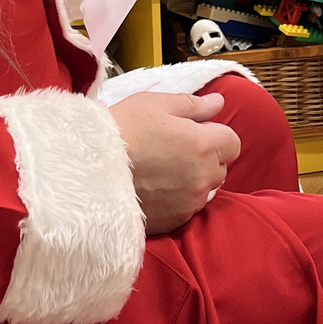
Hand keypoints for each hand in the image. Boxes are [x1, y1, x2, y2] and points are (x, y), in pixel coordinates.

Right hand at [109, 91, 239, 234]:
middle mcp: (203, 176)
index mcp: (204, 144)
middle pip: (220, 167)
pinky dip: (177, 199)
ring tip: (162, 170)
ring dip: (193, 179)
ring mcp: (189, 202)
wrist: (89, 169)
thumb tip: (218, 103)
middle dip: (206, 158)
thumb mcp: (157, 104)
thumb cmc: (123, 129)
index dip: (216, 135)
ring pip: (204, 189)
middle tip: (175, 149)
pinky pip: (186, 208)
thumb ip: (194, 105)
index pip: (233, 142)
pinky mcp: (173, 220)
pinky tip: (155, 188)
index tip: (195, 132)